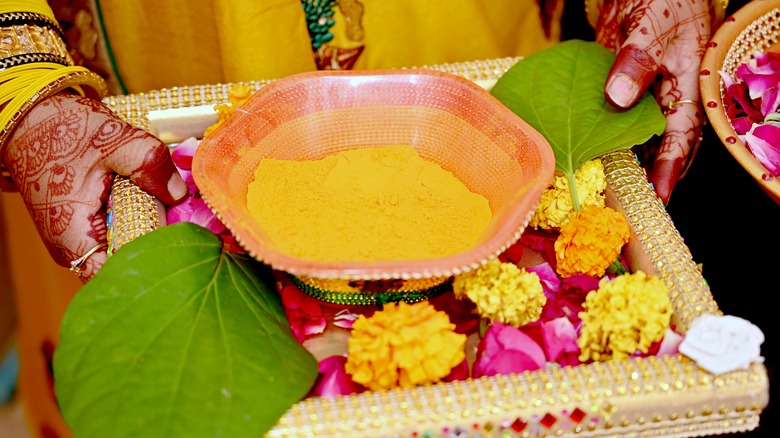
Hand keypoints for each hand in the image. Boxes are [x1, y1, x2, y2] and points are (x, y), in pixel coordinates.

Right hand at [2, 92, 187, 281]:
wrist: (33, 118)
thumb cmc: (64, 130)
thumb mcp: (112, 139)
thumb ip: (148, 164)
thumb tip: (179, 194)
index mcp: (74, 240)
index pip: (118, 277)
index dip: (152, 265)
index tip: (182, 245)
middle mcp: (76, 250)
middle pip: (128, 266)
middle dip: (159, 248)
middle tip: (189, 226)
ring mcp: (83, 241)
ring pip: (127, 250)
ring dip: (152, 232)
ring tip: (176, 213)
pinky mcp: (90, 228)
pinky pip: (123, 235)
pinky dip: (142, 222)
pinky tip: (159, 205)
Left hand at [595, 0, 711, 204]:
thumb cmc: (663, 0)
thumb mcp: (654, 26)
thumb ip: (637, 61)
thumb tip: (617, 98)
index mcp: (687, 90)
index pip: (682, 139)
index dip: (669, 171)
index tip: (657, 199)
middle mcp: (666, 100)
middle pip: (656, 148)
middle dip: (638, 177)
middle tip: (616, 205)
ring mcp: (642, 98)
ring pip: (630, 138)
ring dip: (614, 159)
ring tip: (592, 187)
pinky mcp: (618, 91)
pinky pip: (609, 121)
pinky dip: (597, 136)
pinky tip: (576, 152)